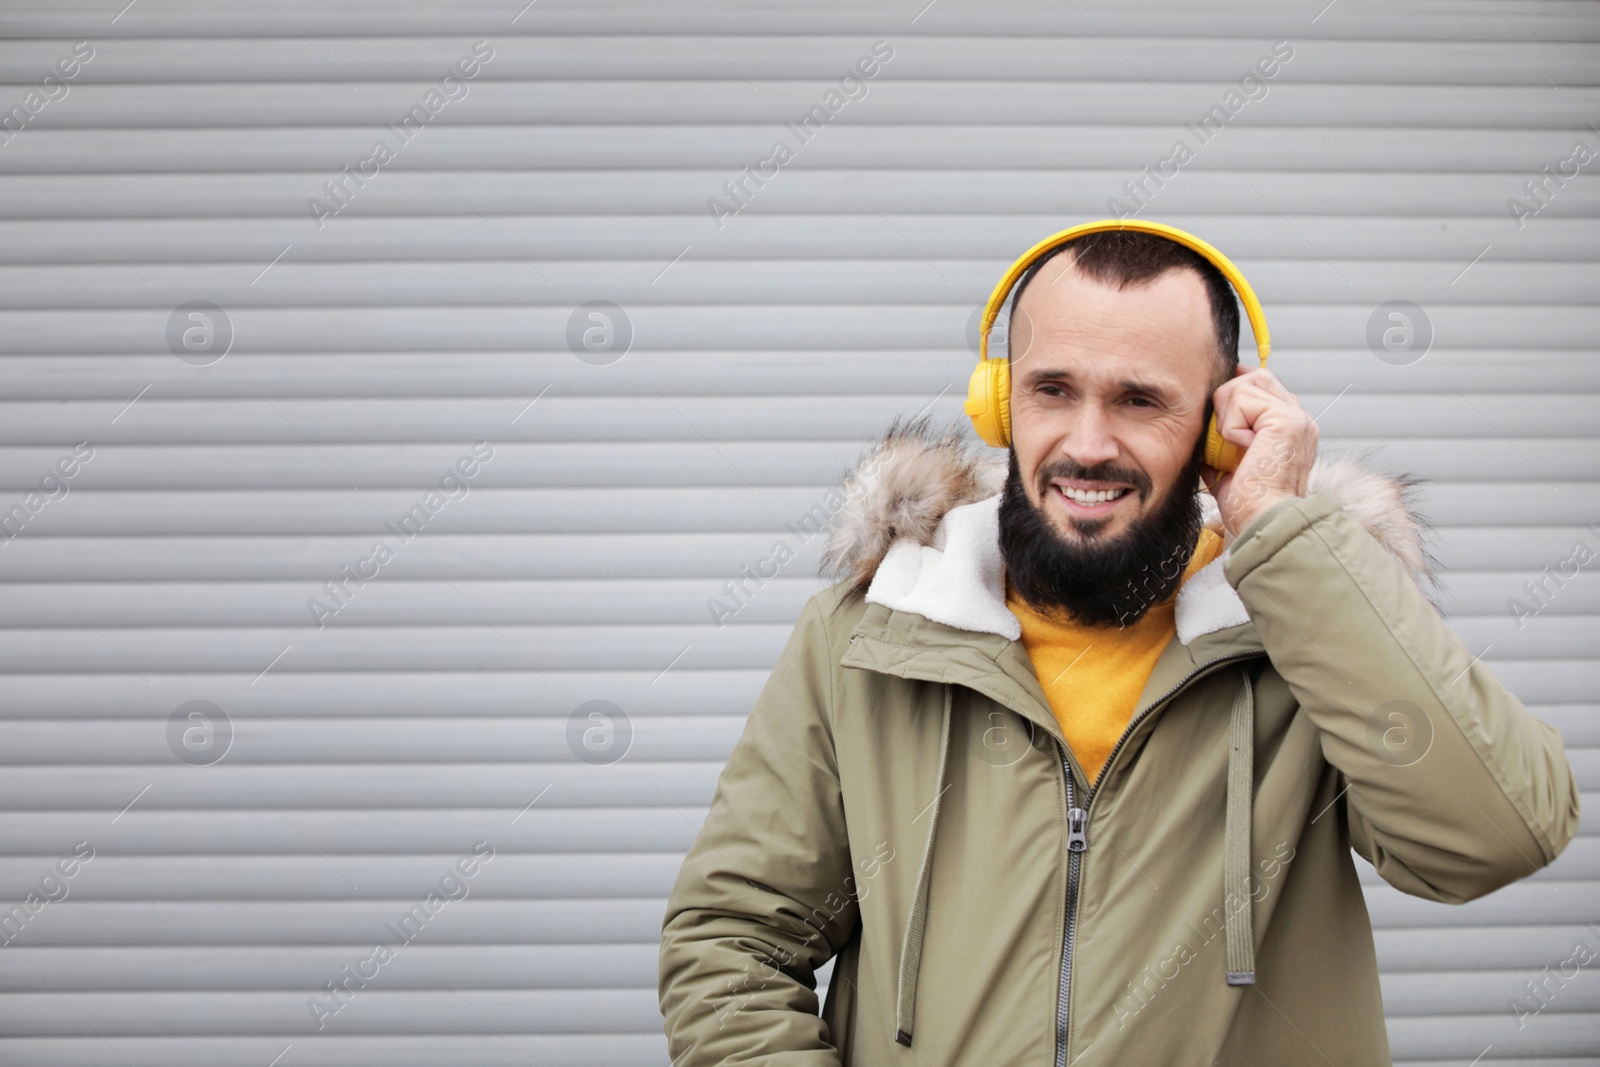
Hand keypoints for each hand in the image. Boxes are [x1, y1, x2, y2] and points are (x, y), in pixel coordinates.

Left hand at [1200, 367, 1317, 540]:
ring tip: (1234, 447)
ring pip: (1244, 384)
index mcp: (1288, 427)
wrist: (1262, 520)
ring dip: (1227, 416)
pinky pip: (1242, 399)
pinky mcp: (1286, 420)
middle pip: (1255, 376)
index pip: (1261, 385)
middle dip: (1228, 399)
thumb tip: (1203, 428)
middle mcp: (1298, 418)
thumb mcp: (1229, 464)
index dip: (1234, 392)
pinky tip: (1242, 449)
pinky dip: (1230, 427)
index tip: (1219, 413)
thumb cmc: (1248, 503)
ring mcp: (1295, 417)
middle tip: (1225, 437)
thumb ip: (1223, 441)